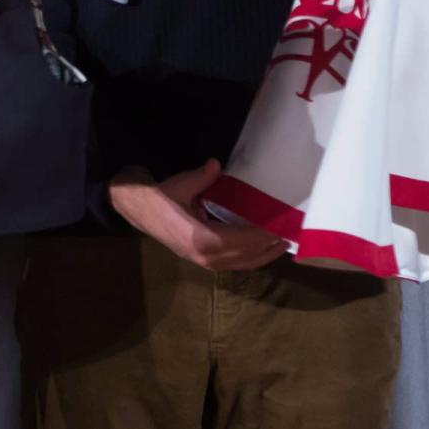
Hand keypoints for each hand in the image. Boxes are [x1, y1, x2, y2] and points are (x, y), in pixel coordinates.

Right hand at [108, 159, 286, 271]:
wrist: (138, 210)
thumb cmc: (161, 198)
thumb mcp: (182, 184)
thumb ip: (203, 176)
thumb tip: (217, 165)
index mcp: (202, 239)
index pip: (242, 241)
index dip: (263, 235)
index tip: (281, 225)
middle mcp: (206, 257)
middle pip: (247, 256)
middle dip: (269, 247)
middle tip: (289, 234)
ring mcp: (204, 262)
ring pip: (241, 264)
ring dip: (263, 256)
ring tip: (281, 245)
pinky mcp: (202, 261)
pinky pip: (233, 264)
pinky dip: (250, 258)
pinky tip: (259, 250)